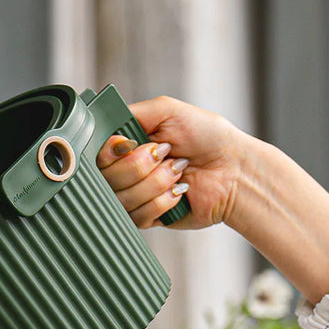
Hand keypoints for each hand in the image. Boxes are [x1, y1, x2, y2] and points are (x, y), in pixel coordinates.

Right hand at [96, 94, 328, 303]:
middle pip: (106, 179)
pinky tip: (178, 192)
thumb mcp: (167, 110)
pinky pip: (138, 217)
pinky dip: (163, 202)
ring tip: (178, 172)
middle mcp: (124, 172)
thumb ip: (131, 113)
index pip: (94, 156)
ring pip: (122, 199)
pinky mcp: (146, 219)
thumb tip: (105, 130)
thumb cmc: (206, 136)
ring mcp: (133, 196)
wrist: (234, 169)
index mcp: (124, 146)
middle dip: (141, 166)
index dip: (111, 153)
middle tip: (167, 155)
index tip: (130, 144)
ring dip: (157, 183)